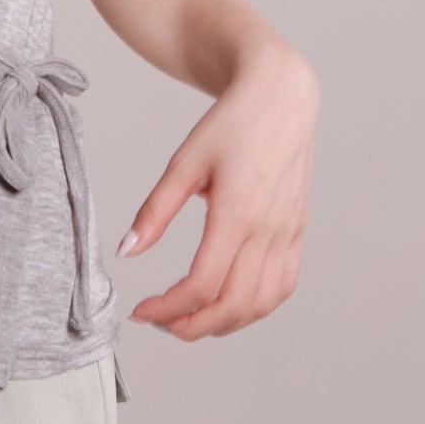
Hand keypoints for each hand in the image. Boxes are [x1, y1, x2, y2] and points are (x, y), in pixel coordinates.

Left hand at [116, 46, 319, 339]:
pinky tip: (229, 301)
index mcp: (237, 212)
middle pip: (233, 305)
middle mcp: (269, 229)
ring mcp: (288, 233)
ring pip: (262, 304)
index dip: (167, 308)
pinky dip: (256, 307)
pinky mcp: (298, 231)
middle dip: (192, 326)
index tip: (141, 310)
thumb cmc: (230, 124)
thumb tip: (127, 252)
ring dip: (225, 323)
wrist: (280, 97)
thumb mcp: (184, 162)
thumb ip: (155, 211)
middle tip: (160, 321)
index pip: (202, 284)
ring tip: (190, 318)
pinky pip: (283, 286)